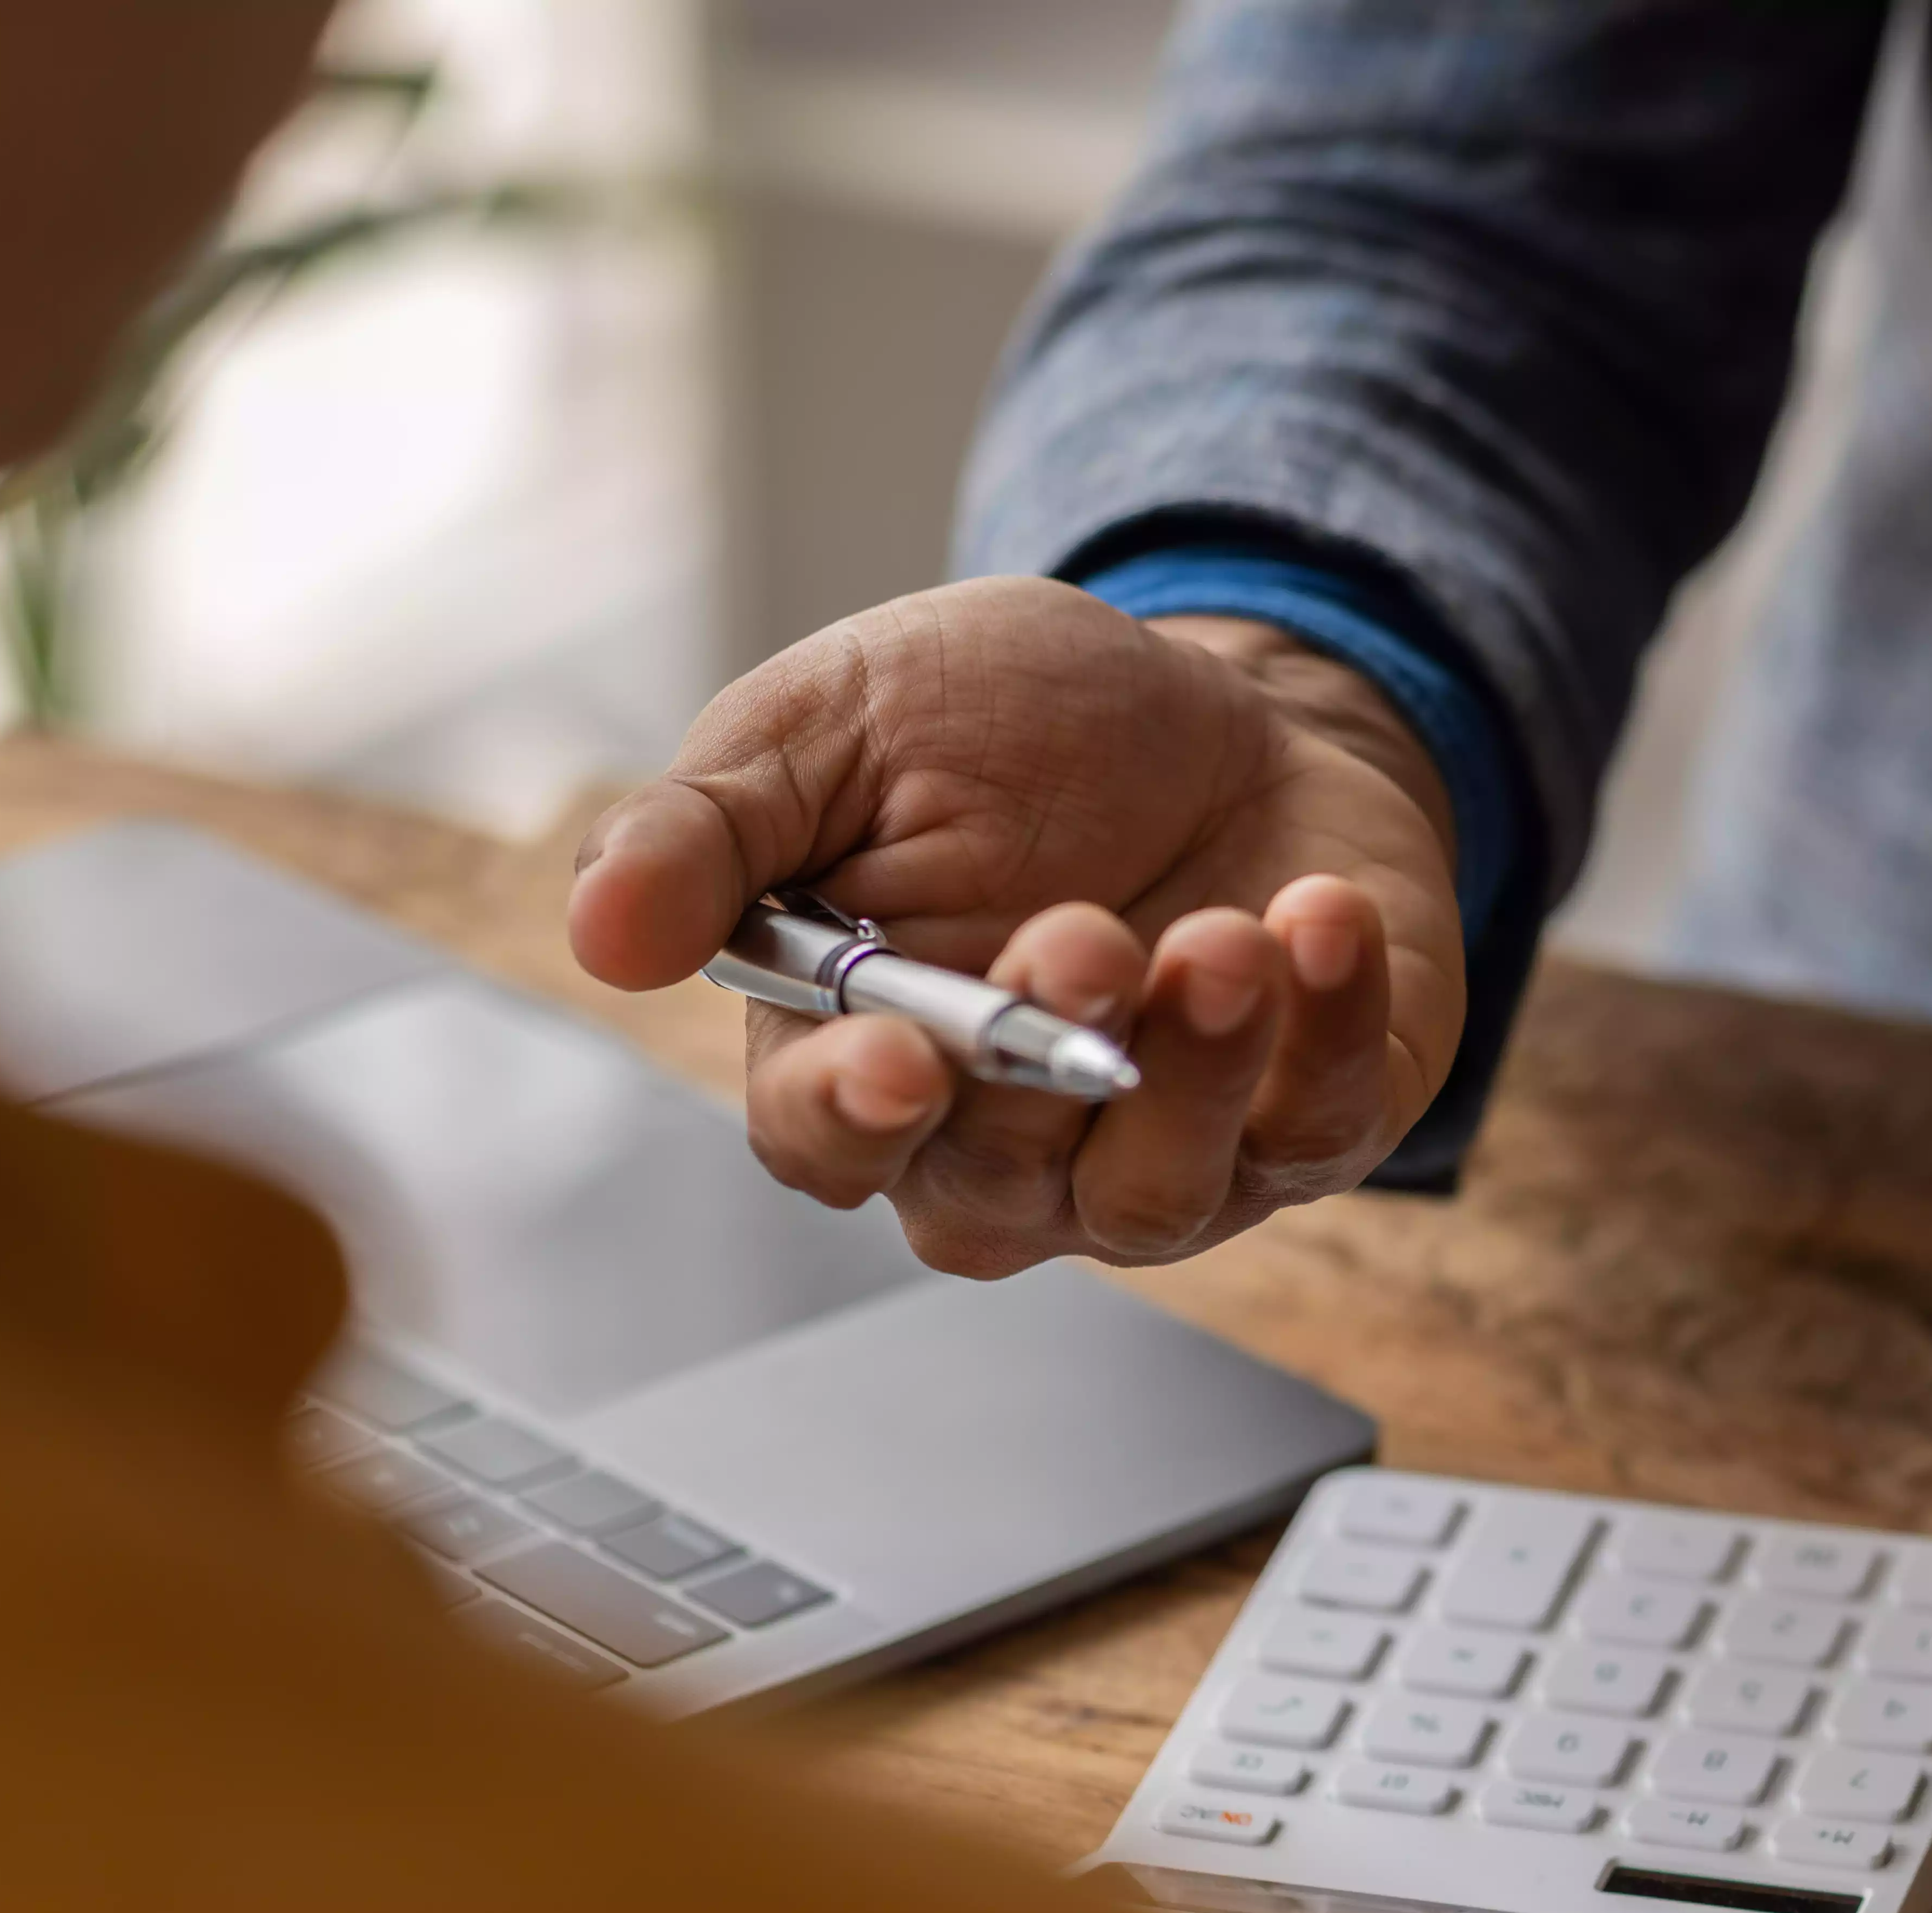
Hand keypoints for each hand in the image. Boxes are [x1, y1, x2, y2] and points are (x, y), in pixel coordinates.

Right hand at [563, 575, 1462, 1274]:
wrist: (1220, 701)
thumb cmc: (1012, 729)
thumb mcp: (838, 723)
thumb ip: (717, 826)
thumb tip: (603, 928)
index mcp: (865, 1056)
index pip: (825, 1143)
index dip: (849, 1118)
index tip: (893, 1060)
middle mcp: (1006, 1145)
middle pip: (992, 1186)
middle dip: (1038, 1063)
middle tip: (1082, 933)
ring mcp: (1163, 1155)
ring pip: (1156, 1192)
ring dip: (1190, 1069)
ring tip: (1221, 937)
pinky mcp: (1306, 1125)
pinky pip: (1319, 1128)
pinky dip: (1329, 1028)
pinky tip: (1320, 919)